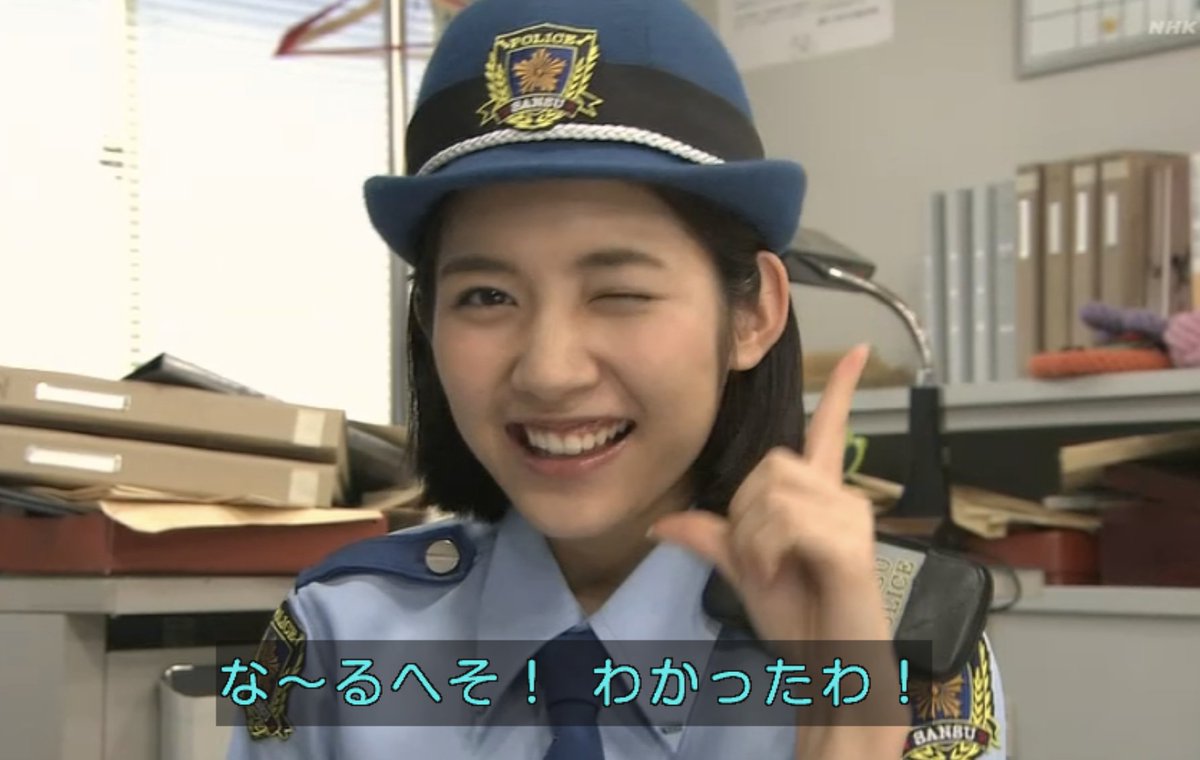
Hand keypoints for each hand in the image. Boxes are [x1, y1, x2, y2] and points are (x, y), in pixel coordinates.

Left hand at [649, 344, 907, 758]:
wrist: (831, 667)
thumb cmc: (801, 618)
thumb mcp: (744, 572)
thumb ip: (712, 539)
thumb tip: (662, 523)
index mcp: (820, 498)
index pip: (830, 430)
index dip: (841, 390)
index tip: (862, 351)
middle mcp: (841, 498)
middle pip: (769, 466)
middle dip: (745, 514)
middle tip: (758, 560)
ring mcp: (851, 519)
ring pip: (772, 494)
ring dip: (753, 538)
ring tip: (770, 571)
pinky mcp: (851, 546)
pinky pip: (787, 524)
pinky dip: (766, 551)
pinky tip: (779, 573)